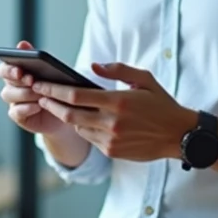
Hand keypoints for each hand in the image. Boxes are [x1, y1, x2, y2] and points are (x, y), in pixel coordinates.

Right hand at [0, 40, 70, 135]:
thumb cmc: (58, 86)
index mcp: (17, 72)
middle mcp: (12, 86)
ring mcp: (14, 102)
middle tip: (31, 79)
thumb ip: (34, 57)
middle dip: (17, 79)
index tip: (19, 69)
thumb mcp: (51, 69)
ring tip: (41, 93)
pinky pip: (16, 112)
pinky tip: (38, 106)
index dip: (8, 68)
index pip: (4, 68)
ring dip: (25, 93)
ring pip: (9, 95)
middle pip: (6, 81)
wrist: (70, 109)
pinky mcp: (19, 116)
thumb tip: (21, 44)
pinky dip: (26, 108)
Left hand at [32, 62, 195, 161]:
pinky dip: (84, 128)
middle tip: (39, 96)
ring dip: (67, 117)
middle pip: (69, 114)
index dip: (54, 90)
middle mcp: (111, 122)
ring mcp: (111, 140)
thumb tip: (92, 66)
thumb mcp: (144, 79)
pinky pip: (89, 138)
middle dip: (50, 104)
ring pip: (78, 127)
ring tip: (59, 106)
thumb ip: (117, 70)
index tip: (40, 84)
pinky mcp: (112, 151)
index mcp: (117, 101)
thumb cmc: (161, 104)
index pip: (76, 95)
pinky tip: (84, 119)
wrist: (179, 135)